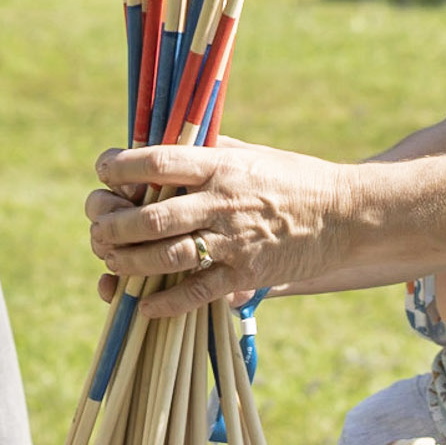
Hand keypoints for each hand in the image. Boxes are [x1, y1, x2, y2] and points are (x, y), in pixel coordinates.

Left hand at [87, 139, 356, 317]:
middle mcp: (222, 202)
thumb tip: (168, 139)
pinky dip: (165, 302)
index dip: (120, 166)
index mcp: (221, 165)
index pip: (157, 162)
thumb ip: (210, 149)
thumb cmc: (296, 178)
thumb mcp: (252, 152)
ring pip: (166, 255)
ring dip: (129, 261)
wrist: (347, 214)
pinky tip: (143, 305)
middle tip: (97, 227)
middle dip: (113, 224)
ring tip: (111, 260)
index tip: (102, 170)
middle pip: (151, 216)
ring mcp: (234, 241)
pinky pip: (197, 292)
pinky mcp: (247, 274)